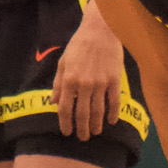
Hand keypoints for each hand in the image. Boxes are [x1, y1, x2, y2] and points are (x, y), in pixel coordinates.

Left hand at [55, 8, 125, 140]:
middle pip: (82, 113)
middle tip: (83, 137)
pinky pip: (114, 101)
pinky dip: (113, 113)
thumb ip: (58, 84)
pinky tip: (111, 121)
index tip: (67, 132)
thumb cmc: (79, 45)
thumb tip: (53, 102)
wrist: (100, 30)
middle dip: (82, 129)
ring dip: (96, 124)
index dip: (65, 123)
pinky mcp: (114, 79)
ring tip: (95, 132)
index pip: (66, 109)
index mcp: (69, 80)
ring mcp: (100, 83)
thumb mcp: (63, 62)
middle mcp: (84, 84)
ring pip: (98, 110)